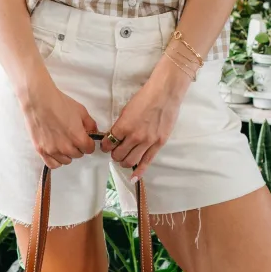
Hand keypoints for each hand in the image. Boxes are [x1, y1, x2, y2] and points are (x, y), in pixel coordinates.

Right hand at [20, 75, 98, 169]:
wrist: (38, 100)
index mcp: (78, 138)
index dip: (88, 143)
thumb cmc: (59, 103)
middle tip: (72, 137)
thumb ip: (90, 124)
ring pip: (66, 160)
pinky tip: (56, 152)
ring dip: (67, 154)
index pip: (89, 149)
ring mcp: (53, 150)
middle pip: (78, 155)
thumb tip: (93, 133)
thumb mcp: (81, 111)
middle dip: (78, 147)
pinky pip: (52, 164)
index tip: (85, 138)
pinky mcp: (41, 150)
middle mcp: (66, 147)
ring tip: (63, 142)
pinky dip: (56, 160)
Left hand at [104, 59, 188, 179]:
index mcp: (124, 126)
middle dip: (114, 155)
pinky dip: (138, 172)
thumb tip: (114, 136)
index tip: (106, 145)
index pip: (109, 143)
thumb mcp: (126, 110)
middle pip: (118, 155)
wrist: (165, 94)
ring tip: (124, 158)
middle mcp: (134, 136)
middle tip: (115, 151)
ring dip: (124, 162)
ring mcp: (147, 142)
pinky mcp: (158, 144)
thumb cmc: (145, 97)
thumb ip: (120, 125)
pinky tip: (133, 178)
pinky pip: (146, 162)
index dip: (105, 146)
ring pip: (130, 161)